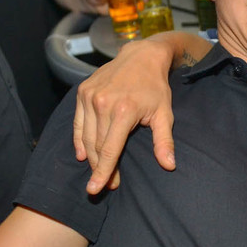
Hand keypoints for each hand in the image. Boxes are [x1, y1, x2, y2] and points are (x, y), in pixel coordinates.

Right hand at [73, 39, 176, 193]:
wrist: (141, 56)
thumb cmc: (155, 87)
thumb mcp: (164, 113)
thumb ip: (164, 141)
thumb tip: (169, 165)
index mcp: (124, 111)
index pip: (109, 150)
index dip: (103, 172)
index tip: (96, 189)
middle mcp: (103, 103)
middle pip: (96, 147)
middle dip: (100, 168)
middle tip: (107, 184)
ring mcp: (90, 97)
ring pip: (86, 137)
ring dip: (90, 158)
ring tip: (98, 171)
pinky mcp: (83, 92)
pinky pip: (78, 123)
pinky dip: (79, 140)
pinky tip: (82, 154)